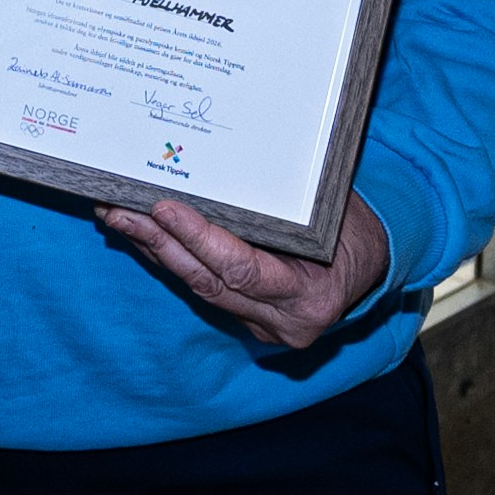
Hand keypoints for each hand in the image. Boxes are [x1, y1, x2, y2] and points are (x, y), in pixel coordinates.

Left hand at [101, 193, 388, 349]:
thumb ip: (279, 204)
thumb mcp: (329, 210)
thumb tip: (212, 166)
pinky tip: (145, 237)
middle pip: (209, 282)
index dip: (199, 238)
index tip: (164, 208)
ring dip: (156, 252)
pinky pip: (205, 289)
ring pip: (200, 288)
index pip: (241, 268)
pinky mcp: (251, 322)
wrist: (376, 262)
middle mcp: (285, 322)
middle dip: (159, 244)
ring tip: (118, 218)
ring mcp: (266, 327)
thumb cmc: (352, 226)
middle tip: (118, 210)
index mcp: (310, 295)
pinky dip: (174, 261)